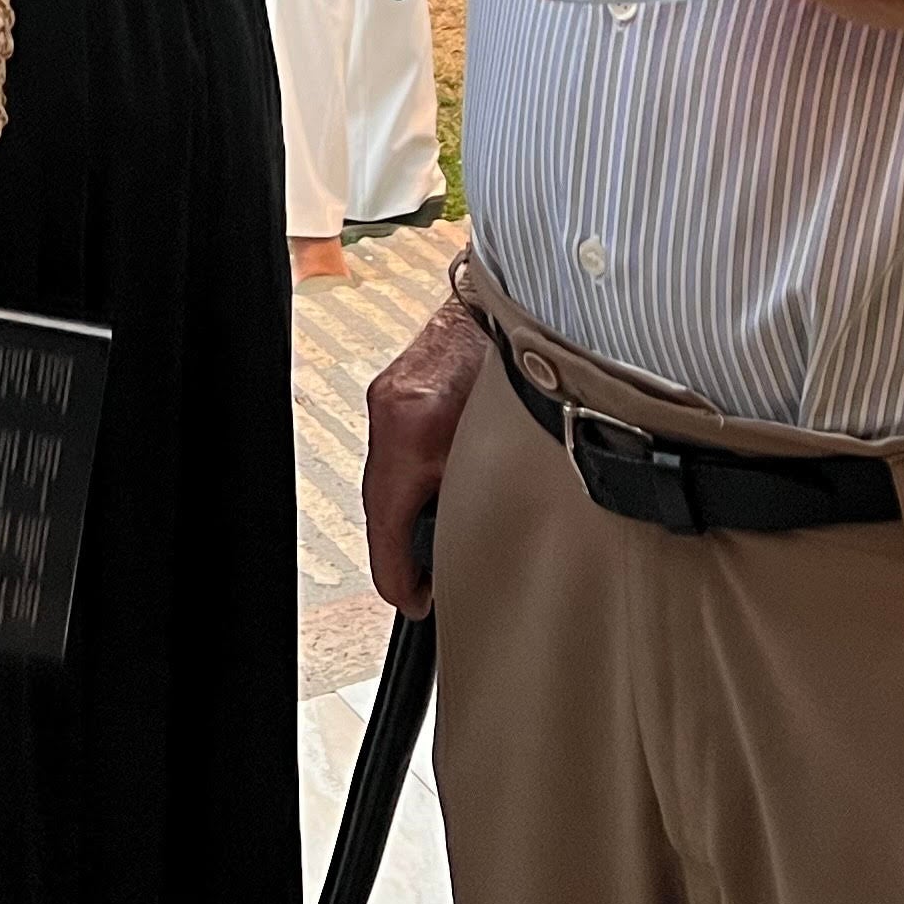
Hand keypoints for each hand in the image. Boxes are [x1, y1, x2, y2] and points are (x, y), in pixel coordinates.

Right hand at [363, 303, 487, 617]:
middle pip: (381, 507)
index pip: (388, 524)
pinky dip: (411, 482)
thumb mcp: (512, 440)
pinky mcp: (395, 391)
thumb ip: (488, 491)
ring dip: (409, 515)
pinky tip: (436, 496)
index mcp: (417, 427)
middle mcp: (394, 411)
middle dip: (404, 551)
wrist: (515, 300)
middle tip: (427, 587)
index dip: (401, 577)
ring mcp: (389, 398)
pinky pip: (395, 454)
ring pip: (386, 482)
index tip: (416, 602)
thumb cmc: (522, 364)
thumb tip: (482, 545)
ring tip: (435, 547)